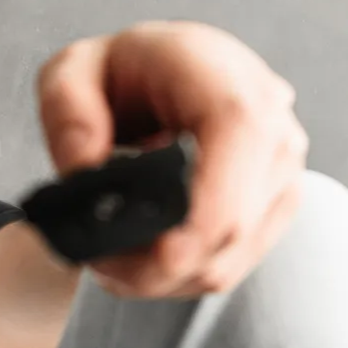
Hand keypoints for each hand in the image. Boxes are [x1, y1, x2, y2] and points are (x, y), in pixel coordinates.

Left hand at [34, 19, 309, 298]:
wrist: (157, 76)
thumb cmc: (116, 72)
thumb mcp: (70, 71)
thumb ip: (68, 112)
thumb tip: (85, 166)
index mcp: (221, 74)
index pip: (240, 136)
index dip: (207, 206)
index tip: (160, 255)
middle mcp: (270, 121)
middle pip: (236, 220)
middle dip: (158, 263)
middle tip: (96, 262)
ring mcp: (279, 168)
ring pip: (230, 255)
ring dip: (163, 276)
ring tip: (108, 261)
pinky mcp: (272, 205)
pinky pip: (230, 262)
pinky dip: (179, 275)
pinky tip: (138, 260)